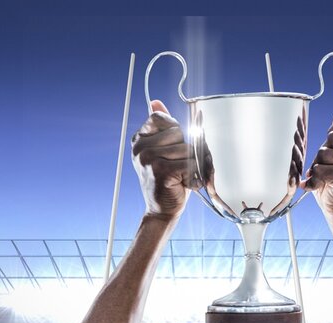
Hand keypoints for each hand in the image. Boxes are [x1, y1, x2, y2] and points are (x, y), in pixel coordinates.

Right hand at [131, 100, 199, 219]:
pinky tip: (185, 184)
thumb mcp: (163, 150)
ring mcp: (148, 159)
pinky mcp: (160, 171)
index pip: (161, 118)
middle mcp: (140, 148)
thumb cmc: (168, 179)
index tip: (172, 148)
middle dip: (186, 150)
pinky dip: (194, 176)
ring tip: (182, 176)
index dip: (174, 131)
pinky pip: (190, 163)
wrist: (162, 210)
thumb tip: (155, 102)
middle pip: (178, 132)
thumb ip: (162, 127)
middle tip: (179, 166)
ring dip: (192, 165)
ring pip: (187, 149)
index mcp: (139, 139)